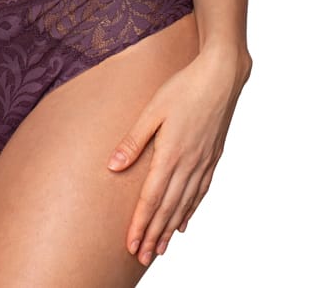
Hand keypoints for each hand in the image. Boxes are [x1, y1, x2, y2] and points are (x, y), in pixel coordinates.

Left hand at [106, 48, 250, 265]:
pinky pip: (200, 192)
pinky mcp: (213, 158)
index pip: (151, 198)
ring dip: (170, 229)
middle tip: (142, 257)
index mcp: (171, 153)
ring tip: (160, 249)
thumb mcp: (152, 110)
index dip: (141, 224)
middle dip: (153, 235)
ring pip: (185, 204)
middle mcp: (189, 164)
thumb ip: (134, 140)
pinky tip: (183, 222)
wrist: (221, 77)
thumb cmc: (184, 87)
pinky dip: (190, 211)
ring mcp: (203, 163)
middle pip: (168, 208)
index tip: (131, 245)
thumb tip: (113, 166)